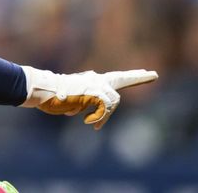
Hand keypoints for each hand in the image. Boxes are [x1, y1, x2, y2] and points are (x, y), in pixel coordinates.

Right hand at [20, 67, 157, 129]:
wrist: (43, 90)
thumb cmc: (54, 96)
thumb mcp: (74, 100)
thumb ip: (87, 102)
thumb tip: (93, 113)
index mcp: (92, 81)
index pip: (117, 78)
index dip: (133, 77)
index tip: (149, 73)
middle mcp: (96, 79)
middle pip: (122, 81)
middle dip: (138, 78)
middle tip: (154, 74)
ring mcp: (96, 84)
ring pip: (113, 102)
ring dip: (105, 116)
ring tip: (93, 124)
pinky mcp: (94, 92)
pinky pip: (105, 109)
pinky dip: (99, 118)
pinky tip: (89, 123)